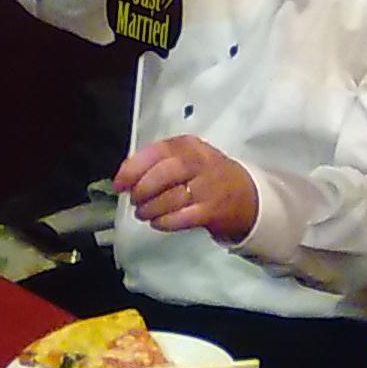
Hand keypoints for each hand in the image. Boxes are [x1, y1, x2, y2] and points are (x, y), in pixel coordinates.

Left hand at [115, 135, 258, 241]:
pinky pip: (182, 217)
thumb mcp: (186, 158)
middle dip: (143, 189)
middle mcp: (200, 162)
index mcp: (189, 145)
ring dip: (151, 208)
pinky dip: (164, 222)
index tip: (120, 184)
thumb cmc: (207, 175)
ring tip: (143, 213)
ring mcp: (208, 187)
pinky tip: (157, 222)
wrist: (246, 196)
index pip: (157, 151)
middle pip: (165, 173)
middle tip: (134, 200)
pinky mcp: (212, 210)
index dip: (134, 168)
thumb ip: (157, 163)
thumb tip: (125, 178)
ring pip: (172, 198)